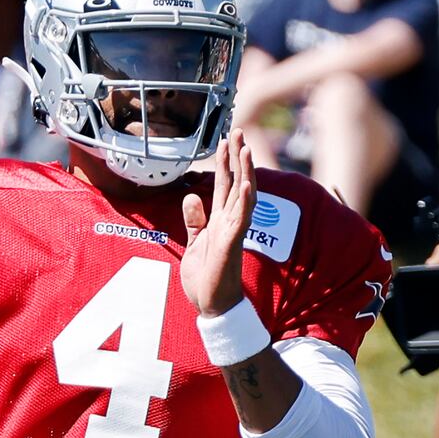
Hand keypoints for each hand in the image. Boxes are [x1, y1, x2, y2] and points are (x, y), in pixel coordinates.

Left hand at [180, 129, 254, 316]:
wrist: (211, 307)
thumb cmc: (206, 279)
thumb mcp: (195, 243)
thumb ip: (195, 220)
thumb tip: (191, 196)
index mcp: (220, 221)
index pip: (224, 185)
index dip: (225, 162)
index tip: (225, 139)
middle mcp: (230, 223)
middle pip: (236, 183)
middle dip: (237, 157)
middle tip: (238, 130)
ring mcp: (232, 233)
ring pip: (242, 196)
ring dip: (245, 172)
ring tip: (246, 149)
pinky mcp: (231, 245)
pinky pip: (240, 220)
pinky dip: (244, 203)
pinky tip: (247, 185)